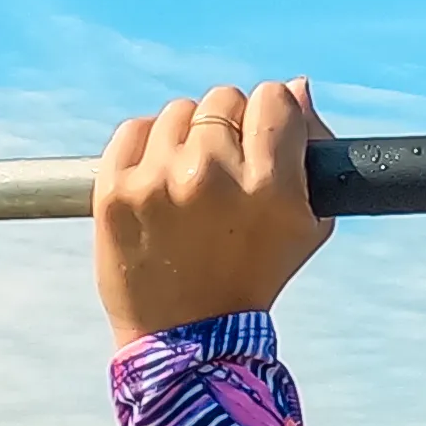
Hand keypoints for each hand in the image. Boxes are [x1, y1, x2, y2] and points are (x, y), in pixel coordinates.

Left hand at [94, 81, 336, 340]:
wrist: (187, 338)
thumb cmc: (256, 277)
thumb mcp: (308, 224)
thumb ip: (310, 151)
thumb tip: (295, 87)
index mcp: (268, 184)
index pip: (273, 98)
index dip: (272, 117)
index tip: (263, 140)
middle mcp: (212, 175)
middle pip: (224, 100)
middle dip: (228, 128)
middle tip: (225, 169)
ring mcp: (158, 181)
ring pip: (179, 112)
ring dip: (188, 137)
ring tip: (190, 181)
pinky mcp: (114, 190)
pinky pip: (135, 128)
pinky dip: (148, 146)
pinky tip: (159, 179)